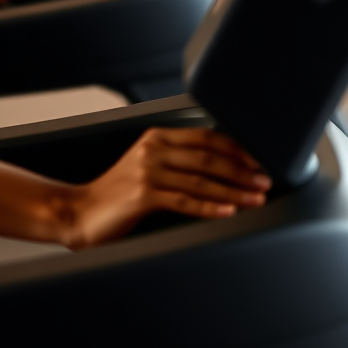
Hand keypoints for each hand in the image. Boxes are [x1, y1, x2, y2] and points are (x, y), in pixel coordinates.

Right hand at [66, 127, 270, 247]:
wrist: (82, 211)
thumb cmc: (119, 193)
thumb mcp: (147, 166)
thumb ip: (177, 161)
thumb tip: (222, 168)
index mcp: (155, 137)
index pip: (204, 137)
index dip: (236, 148)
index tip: (259, 160)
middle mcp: (151, 149)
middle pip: (206, 157)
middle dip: (241, 170)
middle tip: (265, 181)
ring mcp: (146, 171)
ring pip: (200, 180)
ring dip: (233, 190)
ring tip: (255, 199)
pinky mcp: (142, 196)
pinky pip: (184, 201)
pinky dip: (209, 207)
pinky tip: (228, 211)